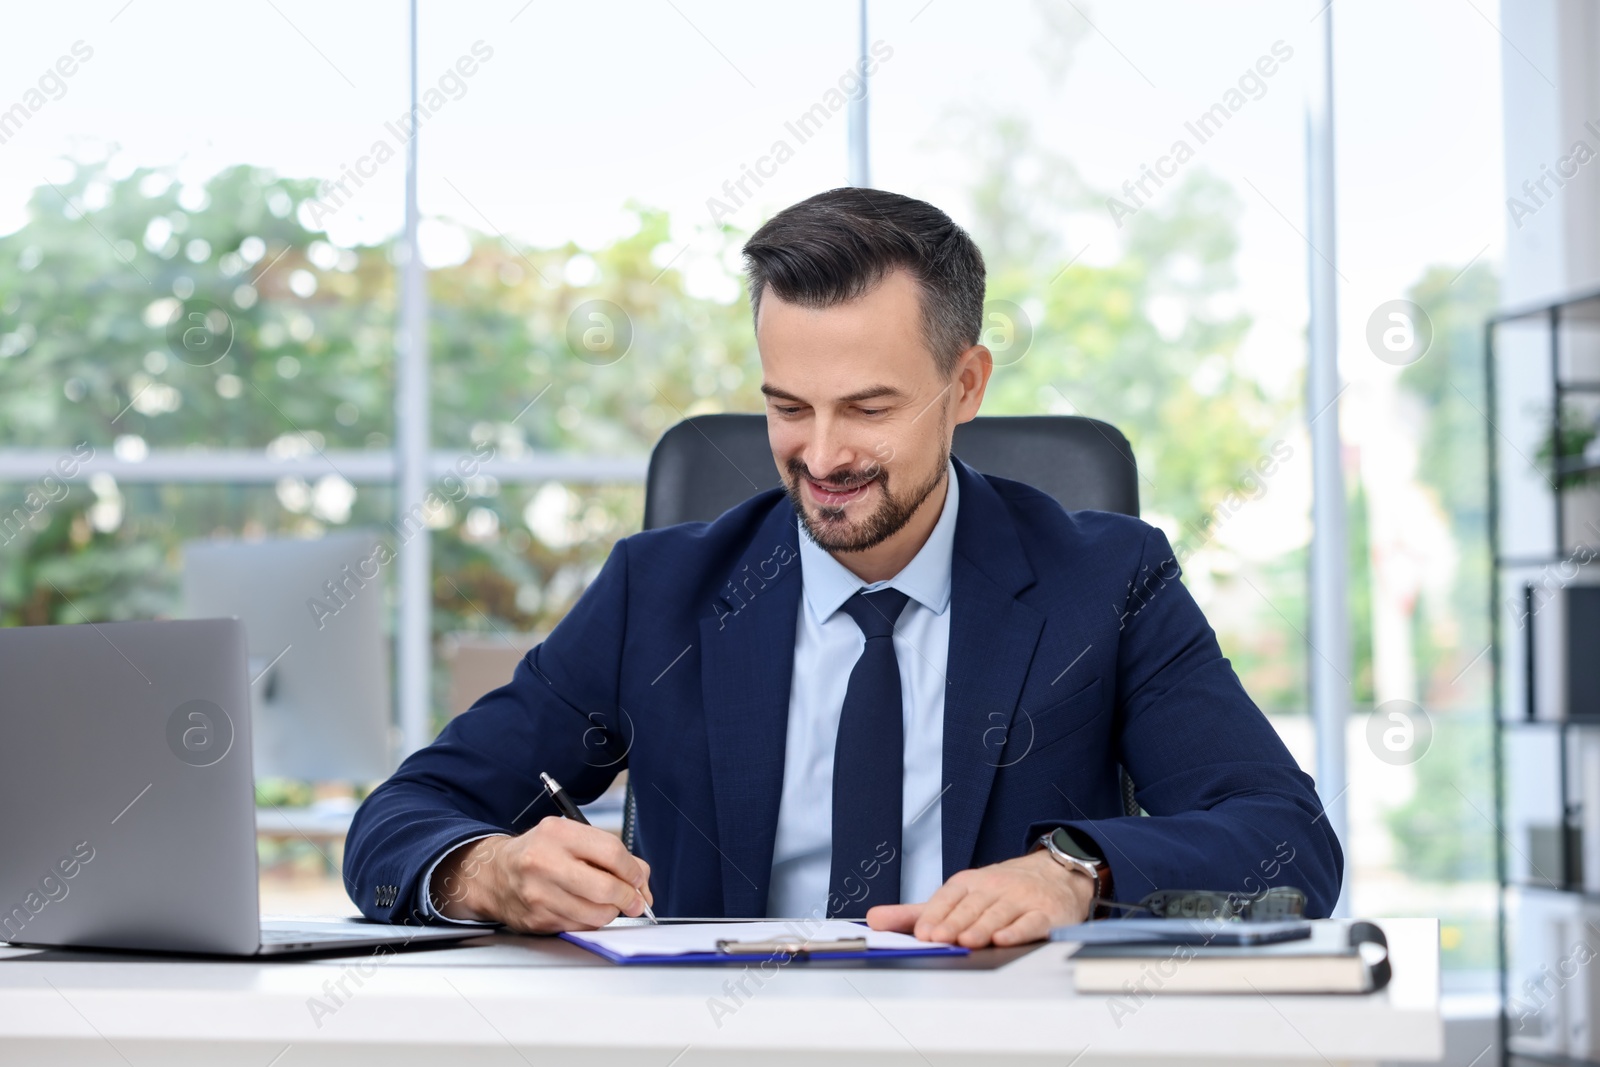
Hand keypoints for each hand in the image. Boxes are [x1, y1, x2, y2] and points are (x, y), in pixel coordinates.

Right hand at [430, 817, 653, 932]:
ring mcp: (538, 894)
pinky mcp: (537, 919)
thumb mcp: (571, 837)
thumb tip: (642, 881)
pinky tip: (584, 910)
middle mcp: (545, 862)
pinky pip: (579, 927)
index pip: (611, 852)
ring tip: (608, 904)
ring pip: (595, 914)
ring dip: (611, 913)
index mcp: (558, 833)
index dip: (633, 870)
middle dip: (628, 898)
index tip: (638, 879)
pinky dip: (590, 922)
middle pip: (605, 888)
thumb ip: (609, 853)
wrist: (495, 873)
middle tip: (634, 901)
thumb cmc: (541, 852)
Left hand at [864, 849, 1092, 947]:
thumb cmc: (998, 890)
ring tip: (966, 940)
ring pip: (998, 914)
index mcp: (968, 883)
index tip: (921, 932)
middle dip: (953, 923)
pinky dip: (1018, 931)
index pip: (947, 897)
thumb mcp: (956, 895)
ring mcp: (1020, 899)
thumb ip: (915, 912)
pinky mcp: (1045, 913)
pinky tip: (1004, 939)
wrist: (1052, 874)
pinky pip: (1031, 922)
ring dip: (981, 927)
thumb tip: (874, 920)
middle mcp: (993, 888)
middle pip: (971, 907)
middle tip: (937, 938)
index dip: (934, 915)